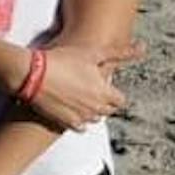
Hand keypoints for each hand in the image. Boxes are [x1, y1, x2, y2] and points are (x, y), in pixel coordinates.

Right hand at [21, 41, 138, 131]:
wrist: (32, 74)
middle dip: (104, 102)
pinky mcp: (65, 122)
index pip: (121, 101)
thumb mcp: (92, 53)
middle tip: (90, 90)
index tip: (105, 86)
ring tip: (79, 97)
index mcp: (105, 92)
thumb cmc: (62, 60)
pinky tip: (70, 108)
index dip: (115, 93)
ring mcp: (80, 117)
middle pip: (108, 111)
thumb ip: (119, 53)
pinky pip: (80, 127)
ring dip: (91, 111)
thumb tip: (142, 47)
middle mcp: (95, 108)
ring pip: (94, 119)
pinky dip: (78, 120)